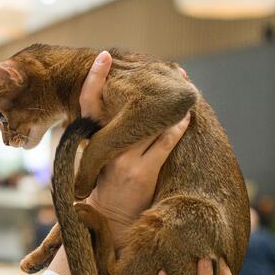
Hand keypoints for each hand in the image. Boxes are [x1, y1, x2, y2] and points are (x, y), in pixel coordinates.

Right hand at [79, 51, 190, 247]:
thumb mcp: (99, 155)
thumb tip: (124, 105)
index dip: (94, 79)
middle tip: (171, 67)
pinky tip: (186, 118)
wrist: (111, 219)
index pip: (87, 103)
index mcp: (92, 140)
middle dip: (146, 87)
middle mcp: (104, 147)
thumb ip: (106, 132)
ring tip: (187, 89)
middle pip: (125, 110)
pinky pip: (164, 144)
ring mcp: (123, 160)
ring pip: (149, 124)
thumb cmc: (108, 182)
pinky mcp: (142, 172)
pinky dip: (176, 129)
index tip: (104, 56)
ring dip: (170, 107)